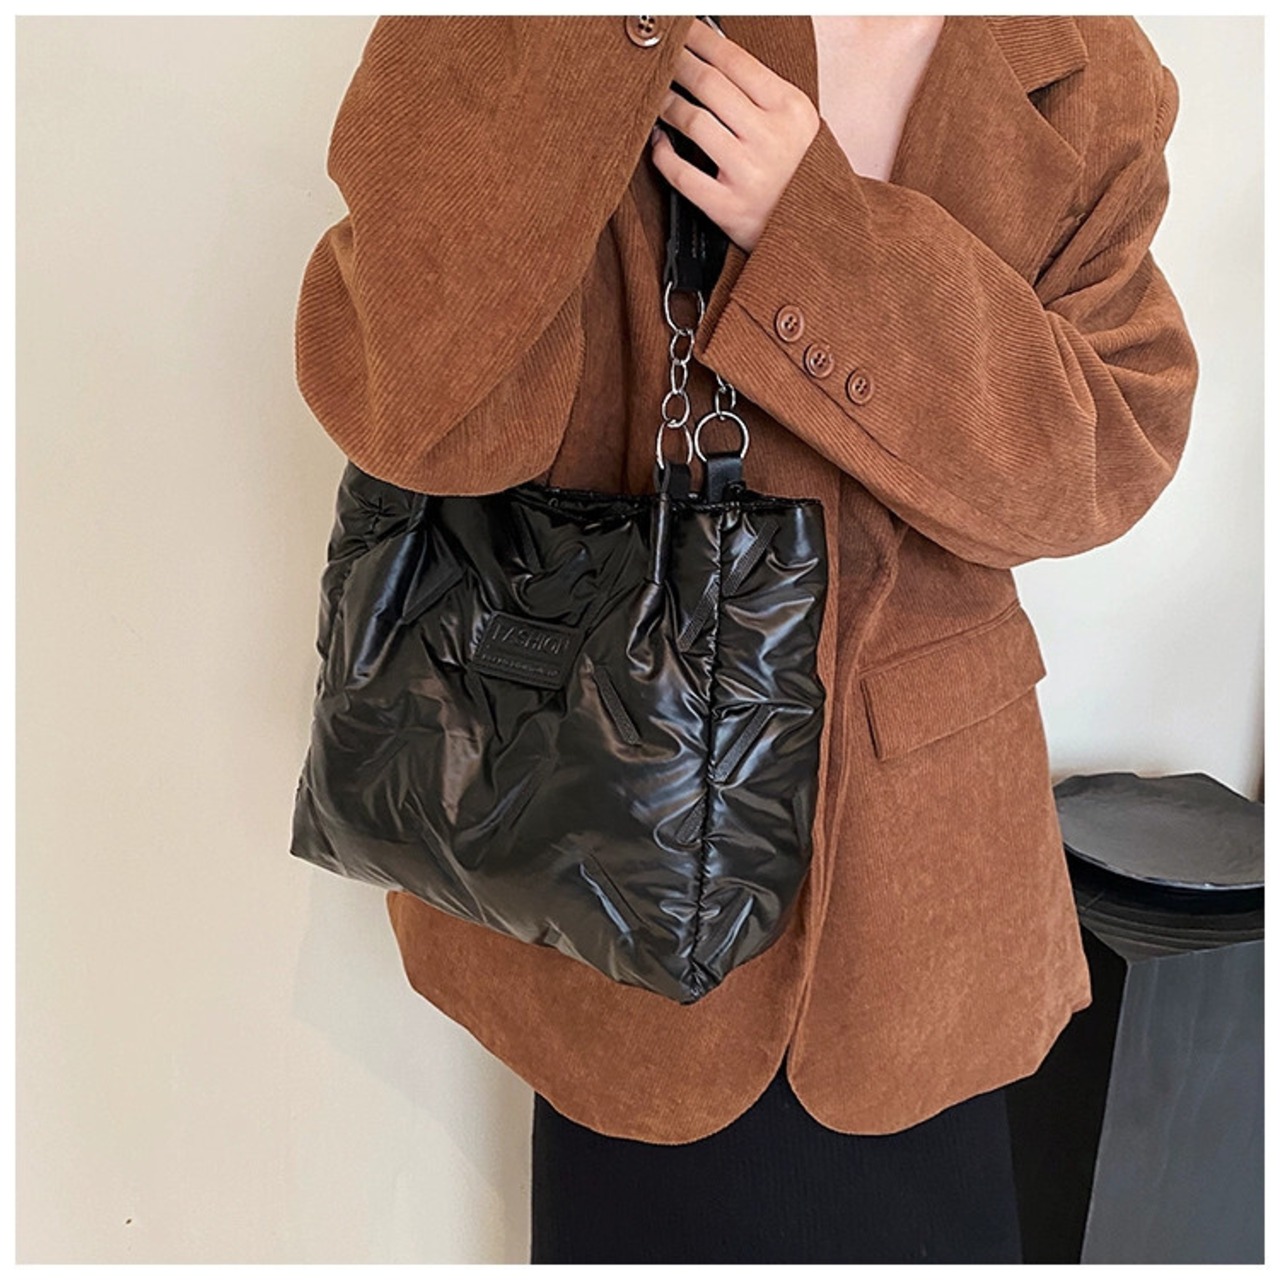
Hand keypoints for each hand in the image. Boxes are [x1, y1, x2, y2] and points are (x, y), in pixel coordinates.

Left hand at [649, 19, 819, 253]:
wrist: (817, 231)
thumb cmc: (801, 173)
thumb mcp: (798, 124)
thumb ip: (763, 94)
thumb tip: (714, 56)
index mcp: (790, 109)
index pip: (735, 60)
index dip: (700, 39)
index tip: (680, 28)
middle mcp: (770, 137)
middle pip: (709, 84)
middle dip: (677, 63)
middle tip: (660, 57)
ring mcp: (748, 173)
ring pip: (693, 122)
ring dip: (666, 104)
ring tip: (656, 98)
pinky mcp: (729, 208)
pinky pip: (682, 174)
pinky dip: (662, 155)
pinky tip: (658, 143)